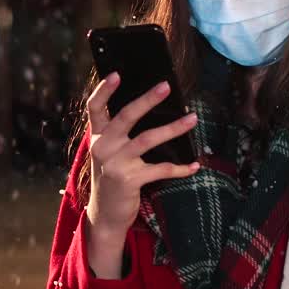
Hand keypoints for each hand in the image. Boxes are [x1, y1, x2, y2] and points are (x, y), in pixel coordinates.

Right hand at [84, 73, 198, 277]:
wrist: (104, 215)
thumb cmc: (111, 177)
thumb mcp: (107, 153)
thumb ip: (117, 134)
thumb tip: (148, 108)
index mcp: (97, 136)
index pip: (94, 107)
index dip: (104, 90)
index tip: (117, 73)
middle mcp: (103, 146)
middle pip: (126, 116)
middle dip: (147, 100)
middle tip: (167, 86)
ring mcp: (115, 163)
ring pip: (147, 139)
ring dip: (173, 128)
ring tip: (192, 119)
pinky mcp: (129, 180)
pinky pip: (160, 169)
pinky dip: (179, 168)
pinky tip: (194, 166)